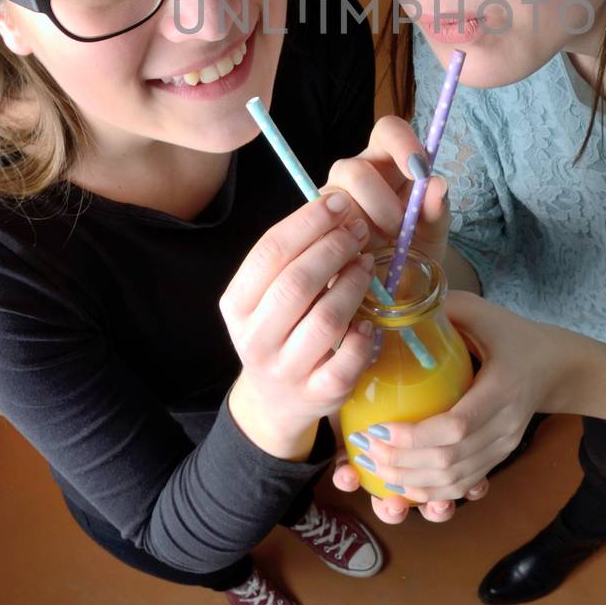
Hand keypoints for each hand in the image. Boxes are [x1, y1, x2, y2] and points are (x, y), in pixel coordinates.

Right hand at [221, 192, 376, 458]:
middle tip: (358, 230)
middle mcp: (255, 339)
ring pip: (326, 320)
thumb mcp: (268, 294)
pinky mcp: (318, 394)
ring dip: (352, 284)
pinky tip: (369, 319)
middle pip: (297, 283)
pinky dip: (362, 336)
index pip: (270, 252)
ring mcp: (287, 370)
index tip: (338, 204)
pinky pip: (346, 361)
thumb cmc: (279, 329)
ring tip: (367, 264)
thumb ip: (293, 256)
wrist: (276, 400)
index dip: (308, 222)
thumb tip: (337, 207)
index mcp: (237, 305)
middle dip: (334, 248)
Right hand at [324, 116, 450, 267]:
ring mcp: (331, 199)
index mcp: (387, 160)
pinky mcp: (315, 226)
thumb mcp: (433, 232)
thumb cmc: (416, 247)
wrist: (399, 285)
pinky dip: (348, 246)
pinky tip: (363, 259)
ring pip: (338, 201)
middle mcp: (355, 172)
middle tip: (401, 231)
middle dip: (384, 204)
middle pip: (357, 170)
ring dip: (366, 228)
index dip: (402, 142)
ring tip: (383, 249)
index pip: (388, 130)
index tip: (420, 170)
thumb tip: (437, 186)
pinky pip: (323, 230)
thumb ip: (437, 210)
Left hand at [339, 292, 560, 515]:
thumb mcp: (484, 313)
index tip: (378, 428)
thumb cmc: (513, 336)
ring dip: (410, 482)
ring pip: (455, 480)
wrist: (553, 366)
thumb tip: (396, 304)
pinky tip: (401, 485)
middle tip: (364, 450)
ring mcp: (504, 446)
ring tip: (375, 468)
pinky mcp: (498, 458)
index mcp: (503, 387)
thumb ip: (446, 308)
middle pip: (451, 460)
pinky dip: (430, 492)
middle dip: (402, 462)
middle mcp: (507, 424)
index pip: (458, 424)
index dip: (415, 435)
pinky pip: (463, 485)